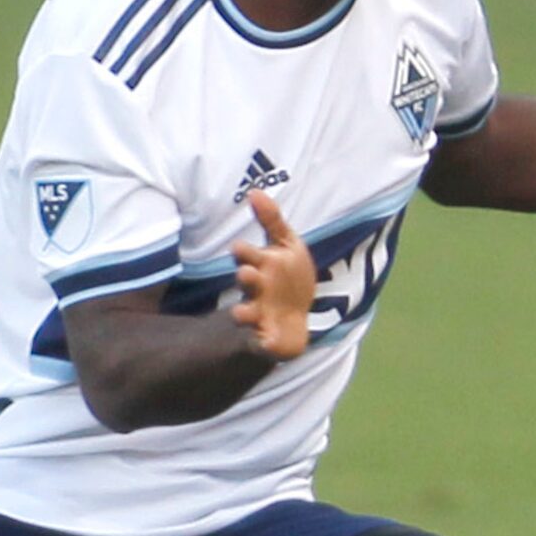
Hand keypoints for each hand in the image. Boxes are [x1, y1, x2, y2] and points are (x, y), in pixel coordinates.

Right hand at [230, 190, 316, 359]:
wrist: (296, 317)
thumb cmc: (287, 277)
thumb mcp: (286, 245)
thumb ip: (271, 219)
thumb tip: (255, 191)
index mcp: (260, 265)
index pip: (247, 256)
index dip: (244, 253)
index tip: (239, 249)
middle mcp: (257, 289)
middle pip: (247, 282)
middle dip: (246, 278)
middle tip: (246, 274)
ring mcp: (261, 313)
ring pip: (246, 313)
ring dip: (243, 313)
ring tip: (239, 314)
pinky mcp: (267, 336)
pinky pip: (261, 342)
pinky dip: (262, 344)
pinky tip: (267, 343)